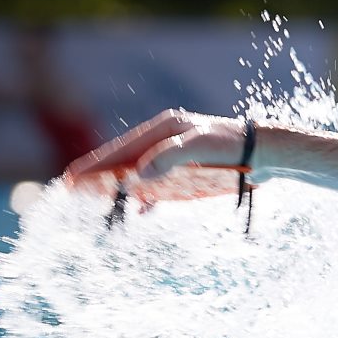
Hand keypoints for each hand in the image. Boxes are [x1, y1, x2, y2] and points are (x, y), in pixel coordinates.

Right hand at [63, 109, 250, 205]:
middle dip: (99, 176)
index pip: (122, 149)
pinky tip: (141, 209)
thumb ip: (170, 157)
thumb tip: (138, 175)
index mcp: (164, 128)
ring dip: (119, 187)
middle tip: (71, 191)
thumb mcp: (201, 147)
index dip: (97, 165)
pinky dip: (146, 195)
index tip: (73, 178)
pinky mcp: (188, 169)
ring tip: (97, 202)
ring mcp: (175, 154)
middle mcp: (165, 139)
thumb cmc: (234, 146)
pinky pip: (159, 183)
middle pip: (124, 160)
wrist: (266, 154)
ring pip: (138, 172)